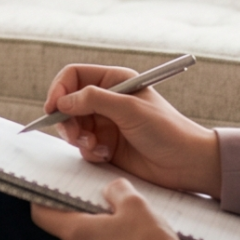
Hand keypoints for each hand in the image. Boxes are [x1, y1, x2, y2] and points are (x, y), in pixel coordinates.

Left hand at [32, 181, 177, 239]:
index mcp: (76, 234)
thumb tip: (111, 190)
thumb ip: (117, 191)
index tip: (51, 195)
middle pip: (72, 233)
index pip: (42, 216)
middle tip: (113, 212)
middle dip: (89, 221)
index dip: (43, 202)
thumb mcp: (136, 205)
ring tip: (133, 234)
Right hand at [40, 64, 222, 193]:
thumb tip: (62, 101)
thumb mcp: (130, 109)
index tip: (53, 108)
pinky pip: (83, 146)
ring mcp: (106, 123)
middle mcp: (108, 100)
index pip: (74, 76)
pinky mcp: (106, 144)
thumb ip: (94, 100)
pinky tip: (106, 155)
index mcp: (115, 81)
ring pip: (73, 126)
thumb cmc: (167, 130)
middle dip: (67, 120)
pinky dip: (89, 151)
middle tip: (75, 136)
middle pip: (68, 103)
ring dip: (78, 137)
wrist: (187, 163)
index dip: (60, 89)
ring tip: (94, 146)